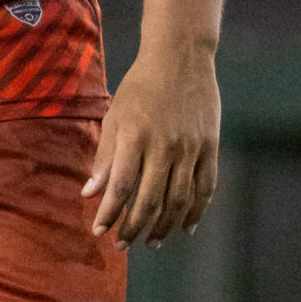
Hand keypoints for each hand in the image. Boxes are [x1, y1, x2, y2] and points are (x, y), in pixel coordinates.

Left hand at [83, 45, 219, 246]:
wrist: (180, 56)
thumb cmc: (139, 86)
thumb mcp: (114, 116)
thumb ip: (104, 157)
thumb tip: (90, 193)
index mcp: (135, 137)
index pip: (121, 187)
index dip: (110, 213)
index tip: (99, 230)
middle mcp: (164, 145)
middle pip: (149, 200)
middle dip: (133, 227)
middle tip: (122, 244)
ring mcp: (190, 148)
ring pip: (178, 200)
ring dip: (163, 226)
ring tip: (150, 241)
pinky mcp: (210, 147)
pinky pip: (205, 188)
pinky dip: (195, 211)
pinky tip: (184, 227)